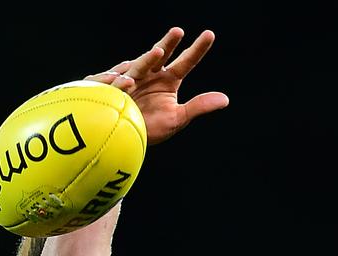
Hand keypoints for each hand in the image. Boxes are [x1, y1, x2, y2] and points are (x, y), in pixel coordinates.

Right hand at [86, 27, 228, 144]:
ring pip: (140, 64)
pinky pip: (116, 83)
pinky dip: (121, 81)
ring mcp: (131, 79)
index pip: (186, 62)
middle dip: (169, 42)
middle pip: (161, 54)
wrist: (123, 142)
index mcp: (168, 80)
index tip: (210, 35)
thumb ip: (198, 106)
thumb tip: (225, 100)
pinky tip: (128, 82)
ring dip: (148, 58)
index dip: (197, 49)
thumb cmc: (150, 130)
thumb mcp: (177, 119)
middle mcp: (151, 75)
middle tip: (178, 32)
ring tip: (158, 52)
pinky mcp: (113, 88)